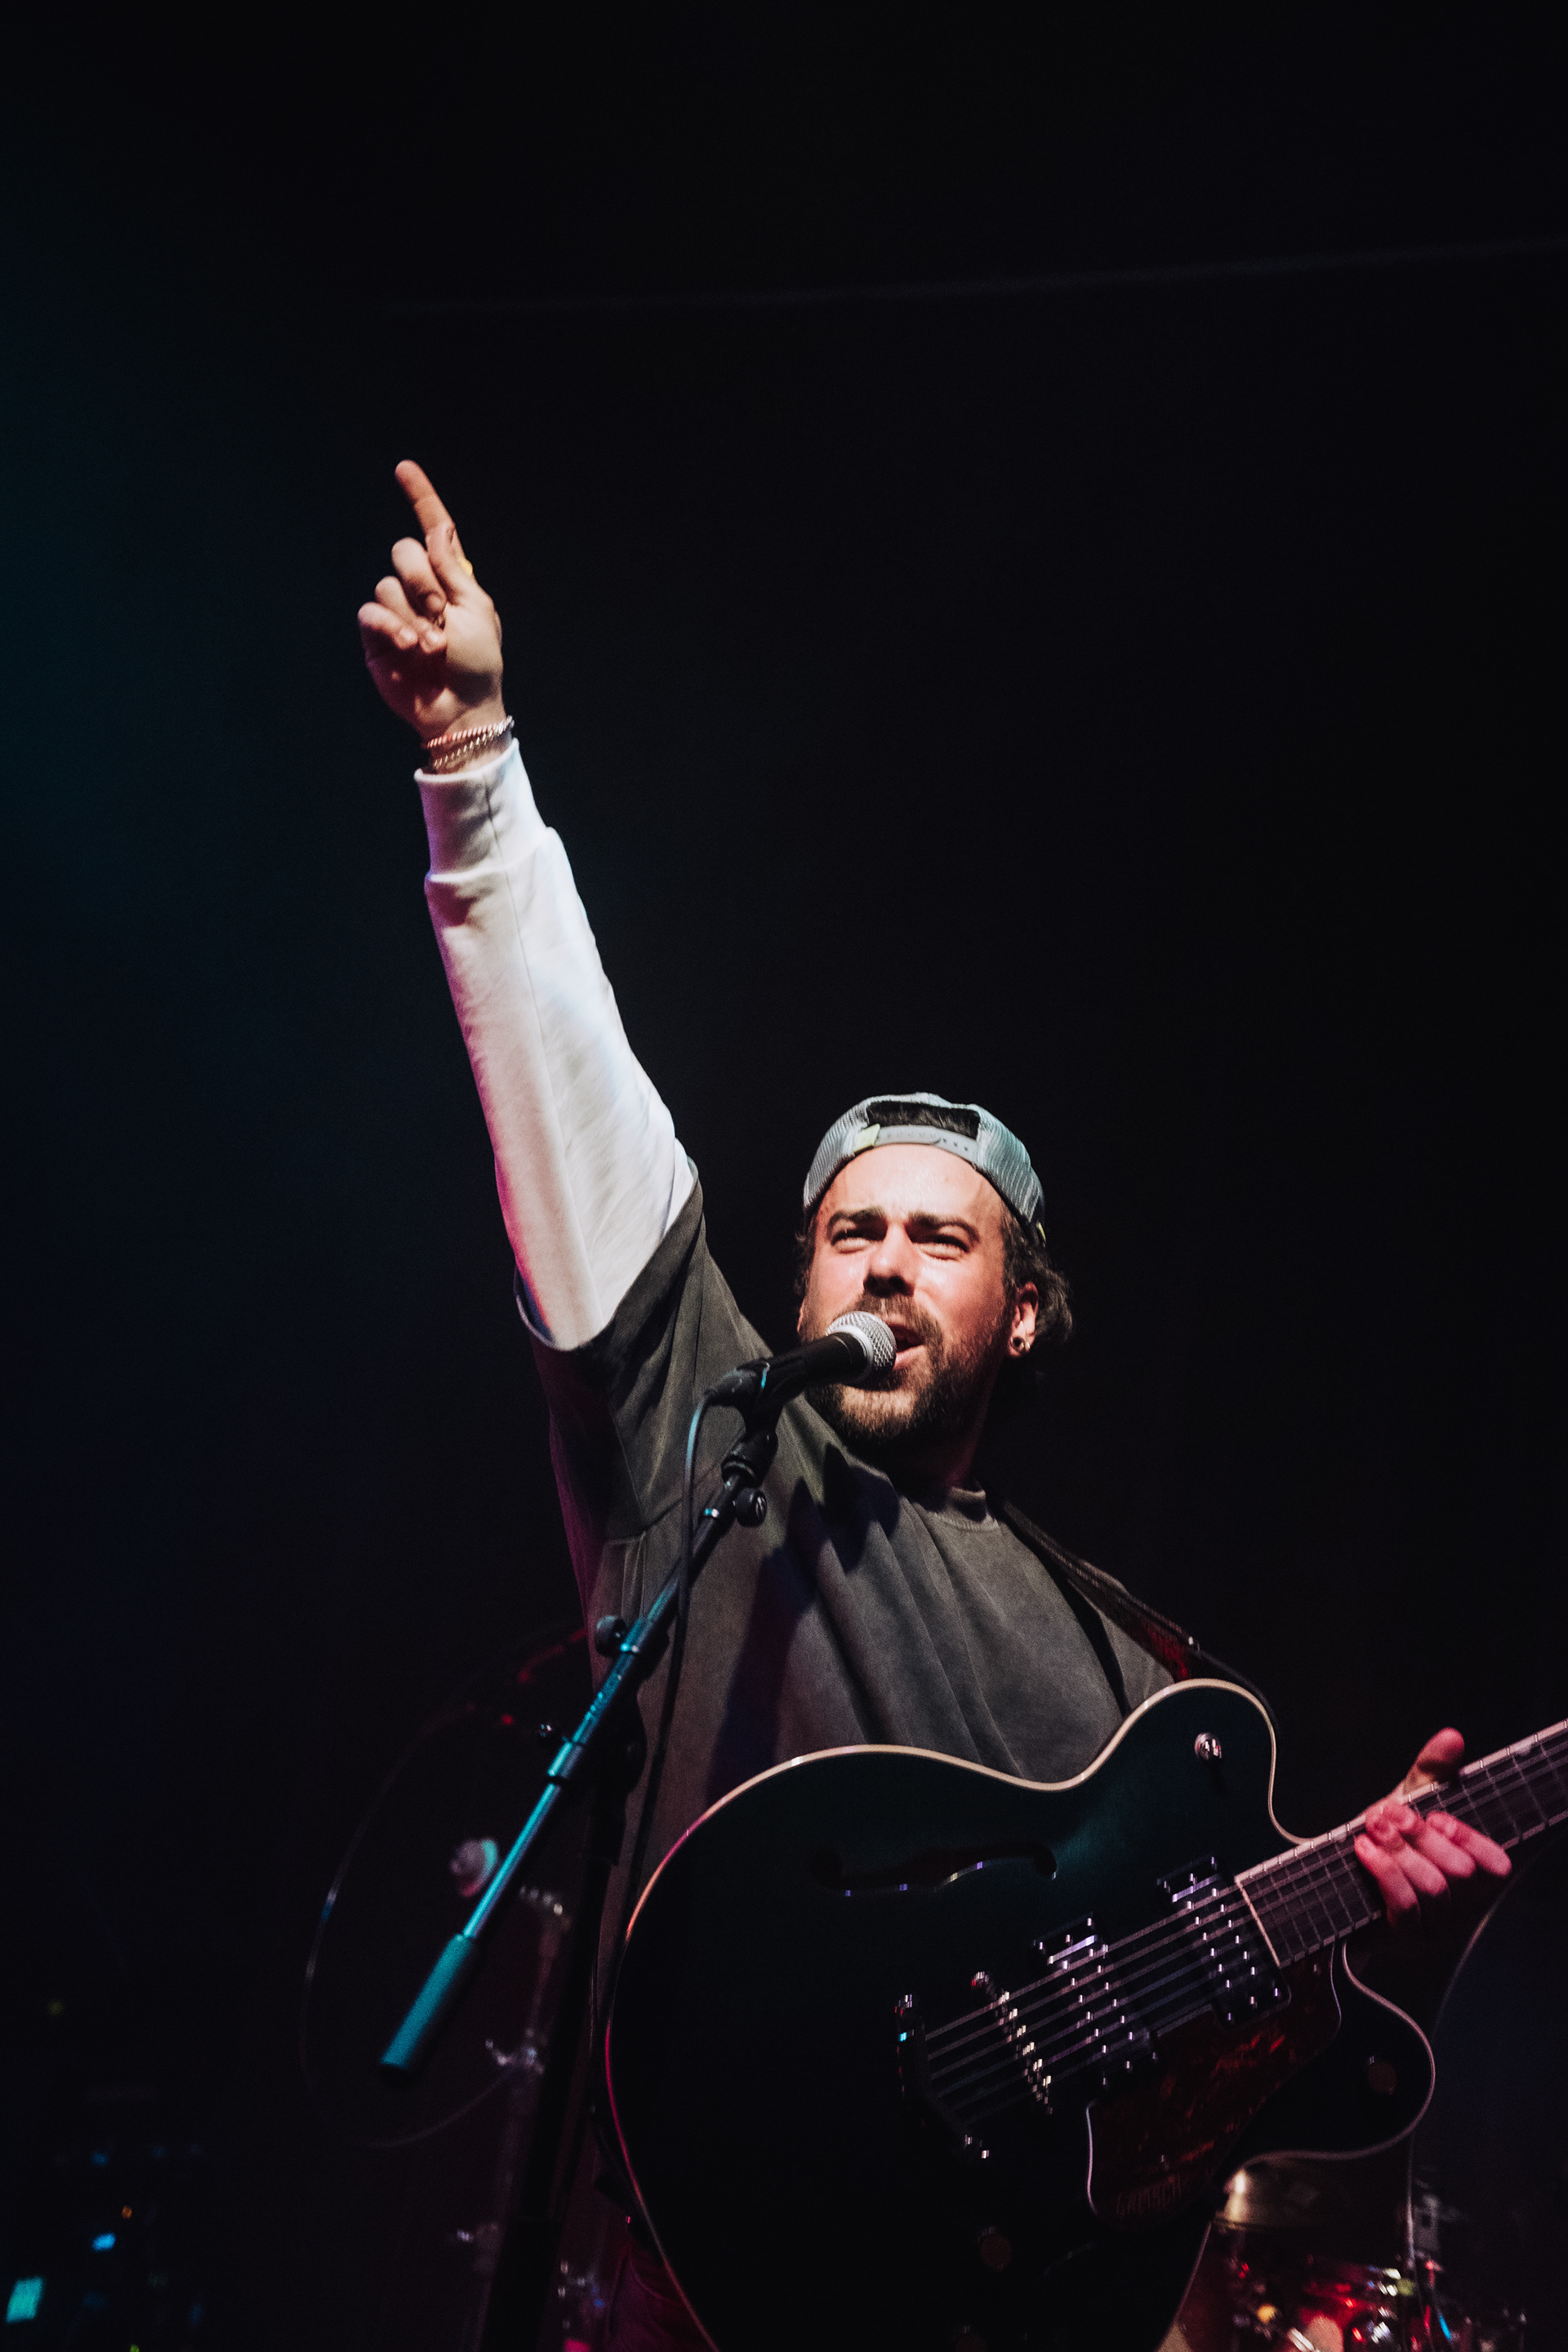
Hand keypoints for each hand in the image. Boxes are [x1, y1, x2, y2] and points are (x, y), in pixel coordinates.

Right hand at [359, 461, 505, 747]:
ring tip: (430, 647)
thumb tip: (439, 527)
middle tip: (441, 619)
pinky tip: (406, 647)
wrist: (460, 709)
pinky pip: (370, 610)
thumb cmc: (478, 665)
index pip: (434, 530)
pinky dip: (389, 626)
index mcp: (452, 579)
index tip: (404, 468)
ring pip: (387, 584)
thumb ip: (451, 568)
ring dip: (411, 615)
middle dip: (423, 583)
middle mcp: (421, 589)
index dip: (420, 498)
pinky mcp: (376, 635)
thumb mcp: (475, 610)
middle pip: (404, 551)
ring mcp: (397, 611)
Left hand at [1354, 1727, 1509, 1932]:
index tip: (1436, 1816)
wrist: (1341, 1878)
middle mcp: (1463, 1907)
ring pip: (1434, 1890)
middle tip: (1390, 1815)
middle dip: (1422, 1838)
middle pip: (1461, 1874)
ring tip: (1374, 1827)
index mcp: (1473, 1876)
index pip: (1497, 1866)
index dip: (1470, 1839)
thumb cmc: (1388, 1840)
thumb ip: (1433, 1770)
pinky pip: (1405, 1908)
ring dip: (1400, 1852)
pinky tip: (1363, 1849)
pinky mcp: (1406, 1941)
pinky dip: (1383, 1872)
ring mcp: (1437, 1929)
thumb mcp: (1411, 1801)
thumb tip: (1451, 1736)